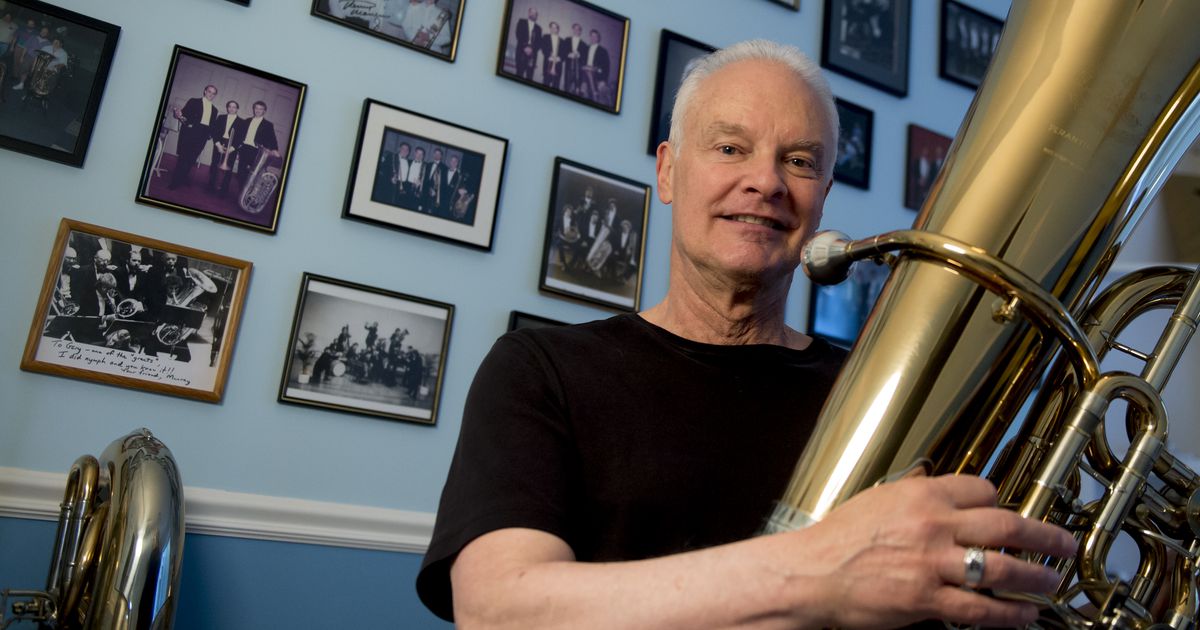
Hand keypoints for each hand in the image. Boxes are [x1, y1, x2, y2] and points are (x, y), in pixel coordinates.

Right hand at [797, 474, 1074, 627]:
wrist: (811, 574)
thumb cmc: (836, 540)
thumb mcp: (877, 500)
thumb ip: (912, 497)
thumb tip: (936, 491)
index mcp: (920, 493)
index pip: (981, 489)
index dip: (1001, 502)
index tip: (1010, 511)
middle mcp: (933, 524)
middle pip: (1006, 525)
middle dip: (1043, 536)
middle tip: (1063, 542)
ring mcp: (933, 563)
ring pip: (1002, 567)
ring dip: (1036, 576)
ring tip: (1052, 581)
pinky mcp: (927, 599)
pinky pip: (980, 608)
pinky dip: (1009, 613)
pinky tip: (1025, 615)